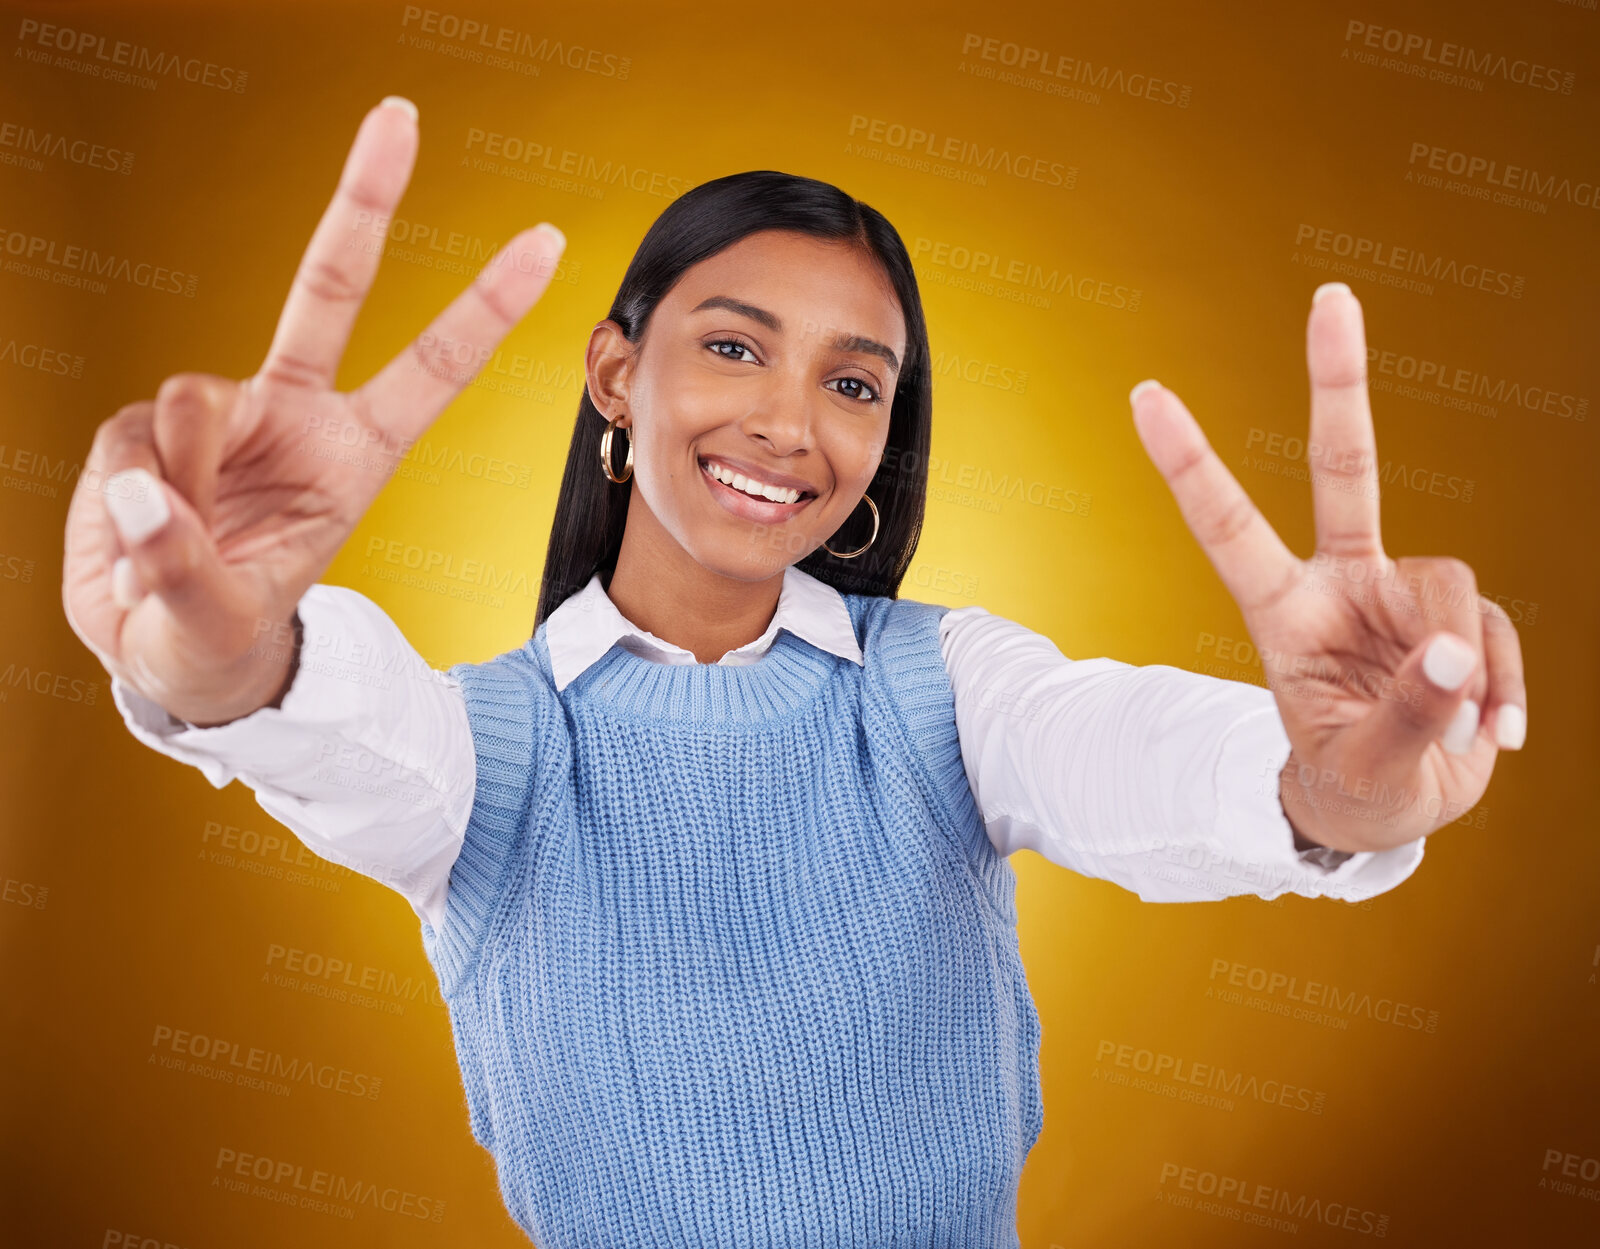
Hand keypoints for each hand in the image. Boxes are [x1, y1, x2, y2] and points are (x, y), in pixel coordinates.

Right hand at [61, 97, 565, 725]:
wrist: (162, 647)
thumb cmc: (220, 628)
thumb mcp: (219, 618)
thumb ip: (185, 559)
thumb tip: (146, 486)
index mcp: (356, 455)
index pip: (432, 368)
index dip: (486, 305)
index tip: (543, 240)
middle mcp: (294, 415)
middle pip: (331, 287)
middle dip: (363, 199)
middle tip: (399, 115)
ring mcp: (223, 413)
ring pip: (196, 398)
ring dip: (184, 475)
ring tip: (177, 542)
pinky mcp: (145, 424)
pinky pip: (135, 437)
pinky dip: (131, 491)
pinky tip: (139, 524)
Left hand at [1129, 282, 1525, 854]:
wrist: (1386, 813)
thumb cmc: (1348, 784)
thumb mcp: (1358, 769)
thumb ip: (1403, 715)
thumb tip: (1453, 654)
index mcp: (1284, 612)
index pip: (1229, 528)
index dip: (1191, 463)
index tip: (1144, 394)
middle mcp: (1342, 585)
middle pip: (1346, 471)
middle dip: (1339, 385)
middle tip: (1331, 297)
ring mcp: (1403, 598)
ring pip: (1451, 588)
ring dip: (1463, 670)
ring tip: (1455, 740)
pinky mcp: (1461, 622)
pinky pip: (1495, 637)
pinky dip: (1500, 691)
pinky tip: (1493, 738)